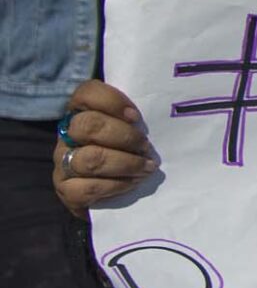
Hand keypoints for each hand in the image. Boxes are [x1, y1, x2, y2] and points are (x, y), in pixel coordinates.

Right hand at [54, 79, 153, 214]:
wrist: (114, 193)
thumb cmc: (130, 152)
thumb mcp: (133, 128)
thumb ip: (137, 118)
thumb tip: (162, 110)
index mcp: (83, 112)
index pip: (86, 93)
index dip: (112, 102)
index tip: (136, 117)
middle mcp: (68, 135)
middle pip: (87, 126)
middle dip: (124, 137)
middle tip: (146, 147)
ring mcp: (63, 163)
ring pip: (90, 158)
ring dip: (126, 164)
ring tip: (146, 168)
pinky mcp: (67, 190)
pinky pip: (88, 187)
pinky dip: (116, 185)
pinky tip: (132, 183)